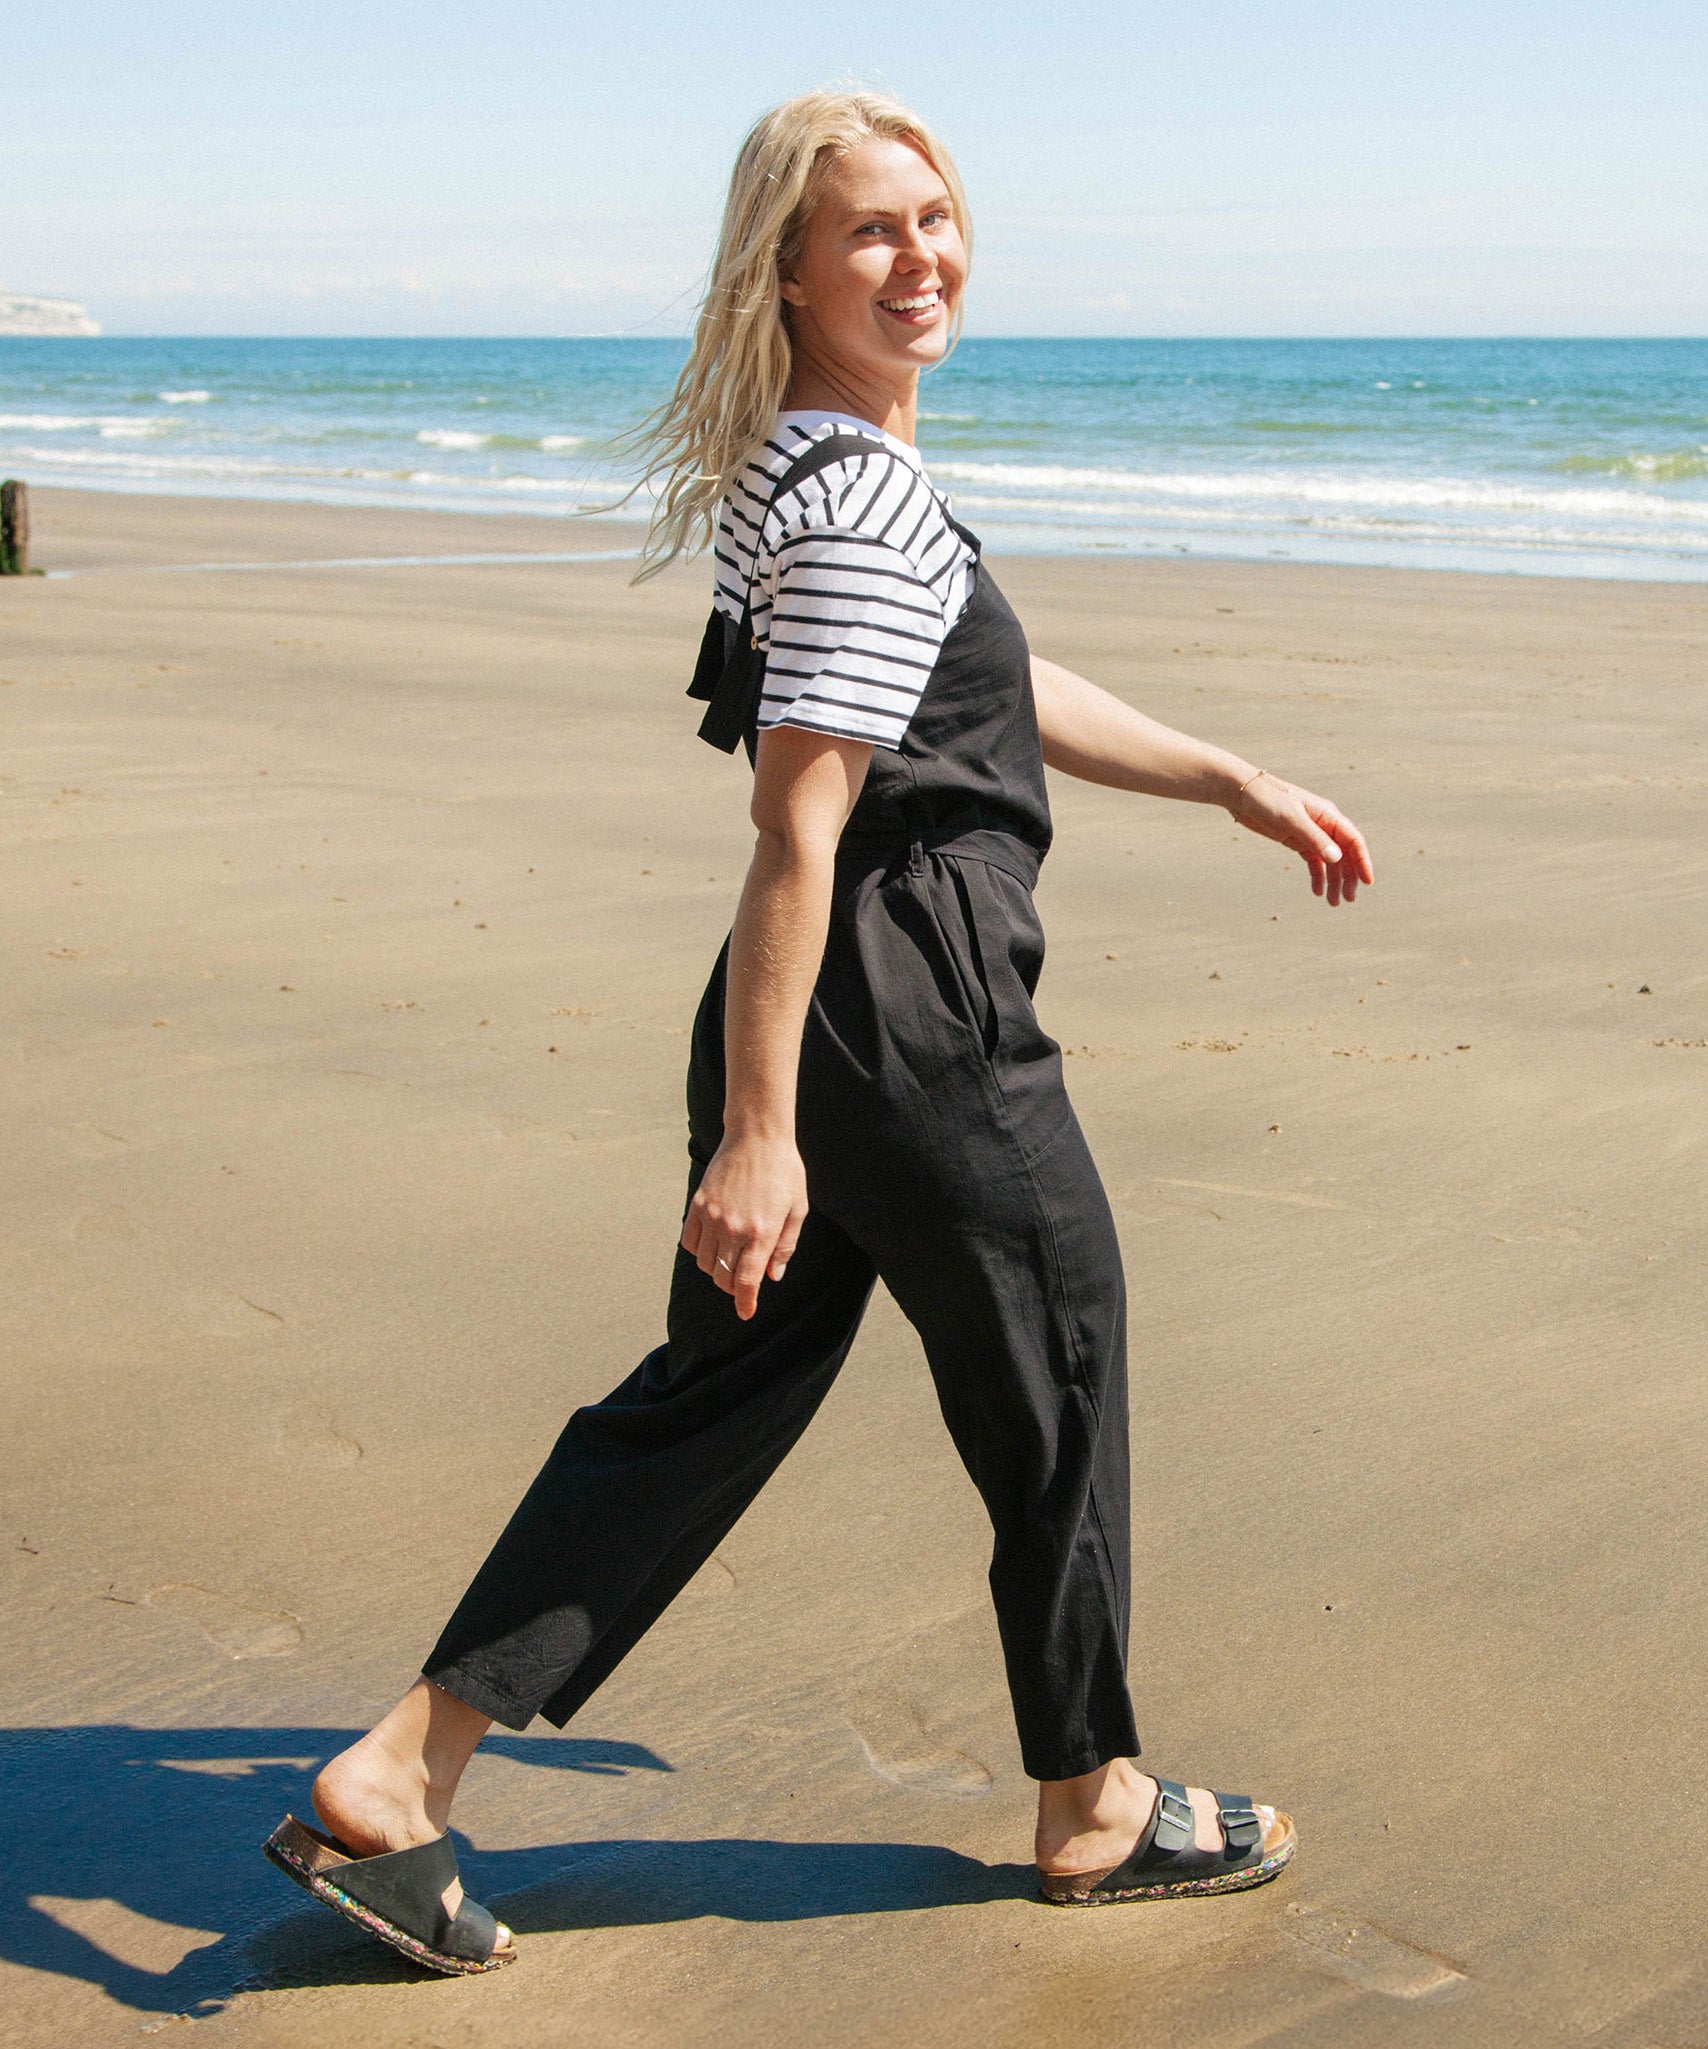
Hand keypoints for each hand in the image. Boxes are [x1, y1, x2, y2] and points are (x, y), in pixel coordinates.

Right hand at [681, 1132, 807, 1320]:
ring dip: (716, 1270)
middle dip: (733, 1287)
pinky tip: (713, 1245)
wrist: (757, 1136)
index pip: (747, 1282)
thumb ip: (785, 1246)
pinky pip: (689, 1241)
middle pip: (723, 1277)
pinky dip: (698, 1251)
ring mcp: (712, 1216)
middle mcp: (734, 1228)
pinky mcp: (698, 1204)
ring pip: (704, 1263)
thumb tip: (772, 1276)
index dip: (745, 1303)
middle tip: (743, 1283)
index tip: (746, 1312)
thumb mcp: (798, 1209)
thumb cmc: (783, 1171)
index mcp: (762, 1232)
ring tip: (729, 1261)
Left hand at [1230, 772, 1373, 905]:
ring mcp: (1310, 834)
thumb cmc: (1269, 801)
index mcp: (1328, 816)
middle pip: (1344, 855)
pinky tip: (1317, 891)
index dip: (1363, 861)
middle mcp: (1324, 825)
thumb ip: (1314, 838)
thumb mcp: (1292, 819)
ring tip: (1333, 902)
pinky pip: (1313, 862)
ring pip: (1329, 861)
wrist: (1243, 795)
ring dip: (1333, 881)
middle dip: (1348, 877)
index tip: (1367, 882)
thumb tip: (1337, 857)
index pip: (1353, 841)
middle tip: (1348, 899)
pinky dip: (1317, 877)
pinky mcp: (1296, 841)